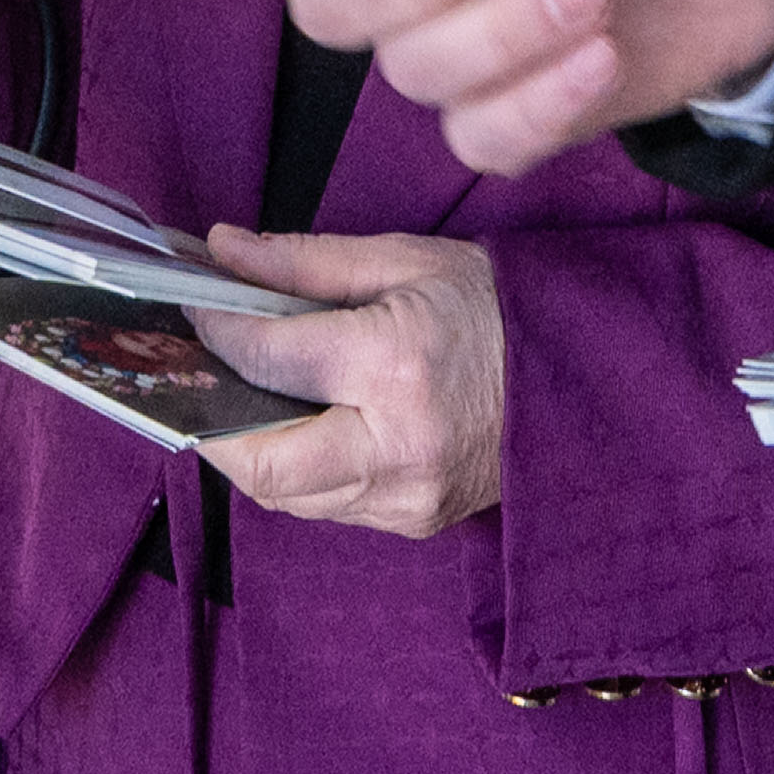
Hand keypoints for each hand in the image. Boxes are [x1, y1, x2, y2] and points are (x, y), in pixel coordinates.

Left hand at [190, 228, 503, 537]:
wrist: (579, 375)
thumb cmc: (493, 308)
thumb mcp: (404, 260)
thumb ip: (303, 262)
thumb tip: (222, 253)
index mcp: (396, 365)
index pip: (271, 360)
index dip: (216, 332)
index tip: (194, 310)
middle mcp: (397, 446)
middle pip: (263, 465)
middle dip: (213, 424)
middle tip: (200, 379)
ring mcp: (407, 497)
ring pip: (288, 496)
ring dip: (254, 450)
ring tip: (245, 397)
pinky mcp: (414, 521)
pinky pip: (327, 505)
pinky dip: (301, 468)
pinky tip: (303, 425)